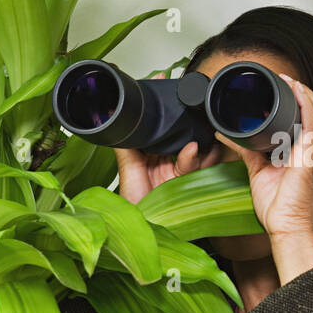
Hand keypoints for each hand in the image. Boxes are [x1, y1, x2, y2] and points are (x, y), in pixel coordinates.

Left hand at [114, 72, 223, 203]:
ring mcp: (174, 169)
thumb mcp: (126, 169)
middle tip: (186, 101)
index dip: (158, 106)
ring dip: (194, 136)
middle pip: (173, 133)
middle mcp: (159, 159)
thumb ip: (125, 145)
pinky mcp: (186, 181)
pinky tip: (194, 149)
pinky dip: (194, 156)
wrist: (147, 229)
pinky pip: (194, 164)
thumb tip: (113, 117)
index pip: (151, 125)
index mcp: (143, 154)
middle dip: (182, 118)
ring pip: (188, 146)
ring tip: (198, 124)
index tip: (161, 83)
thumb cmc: (132, 204)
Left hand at [215, 73, 312, 284]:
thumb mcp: (259, 170)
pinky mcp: (312, 155)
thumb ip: (247, 150)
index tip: (284, 87)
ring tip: (287, 79)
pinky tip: (296, 89)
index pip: (311, 119)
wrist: (287, 227)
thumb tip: (227, 134)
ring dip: (304, 92)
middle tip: (283, 78)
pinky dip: (306, 102)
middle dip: (302, 91)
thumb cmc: (280, 207)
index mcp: (309, 153)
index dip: (302, 101)